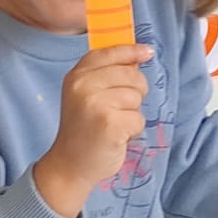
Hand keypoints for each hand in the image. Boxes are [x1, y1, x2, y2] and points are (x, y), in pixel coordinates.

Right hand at [34, 45, 151, 214]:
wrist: (70, 166)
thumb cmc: (83, 130)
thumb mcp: (85, 96)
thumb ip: (106, 75)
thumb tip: (139, 55)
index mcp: (76, 76)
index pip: (108, 53)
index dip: (130, 51)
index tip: (147, 52)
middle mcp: (83, 86)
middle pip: (131, 75)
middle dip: (135, 92)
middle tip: (119, 109)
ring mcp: (96, 104)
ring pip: (137, 98)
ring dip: (132, 114)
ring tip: (113, 125)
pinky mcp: (110, 124)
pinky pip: (139, 119)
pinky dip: (133, 131)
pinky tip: (116, 137)